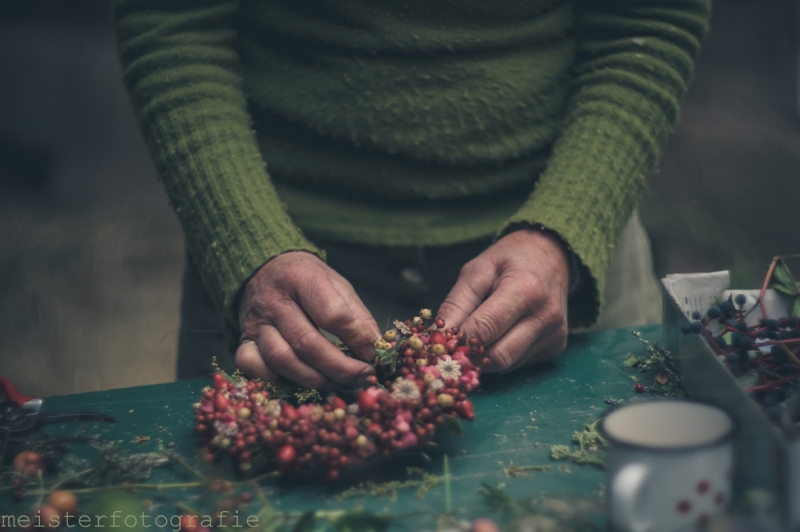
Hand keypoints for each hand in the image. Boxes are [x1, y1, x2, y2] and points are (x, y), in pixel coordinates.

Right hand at [235, 252, 380, 388]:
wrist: (262, 269)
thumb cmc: (307, 280)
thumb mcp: (336, 284)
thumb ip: (356, 315)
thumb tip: (376, 348)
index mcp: (301, 277)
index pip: (333, 314)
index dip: (357, 338)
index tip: (374, 354)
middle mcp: (274, 300)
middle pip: (307, 343)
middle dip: (340, 367)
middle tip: (363, 377)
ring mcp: (255, 322)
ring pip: (282, 359)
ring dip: (314, 378)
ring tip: (336, 382)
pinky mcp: (243, 339)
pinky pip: (253, 366)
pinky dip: (275, 378)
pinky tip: (297, 378)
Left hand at [437, 229, 569, 371]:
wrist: (551, 257)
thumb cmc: (509, 261)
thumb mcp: (476, 272)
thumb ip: (455, 306)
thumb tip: (436, 339)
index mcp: (525, 290)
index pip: (484, 331)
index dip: (457, 341)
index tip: (440, 343)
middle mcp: (546, 316)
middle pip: (497, 357)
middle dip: (470, 356)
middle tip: (454, 347)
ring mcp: (554, 335)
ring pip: (506, 366)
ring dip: (485, 357)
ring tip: (478, 335)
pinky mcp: (556, 348)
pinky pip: (518, 364)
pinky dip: (502, 355)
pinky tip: (501, 335)